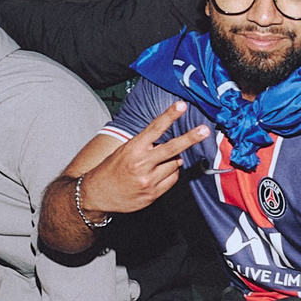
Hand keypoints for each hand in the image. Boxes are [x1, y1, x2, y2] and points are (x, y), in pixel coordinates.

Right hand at [77, 101, 208, 218]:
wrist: (96, 195)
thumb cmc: (110, 170)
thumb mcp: (123, 151)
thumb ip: (146, 146)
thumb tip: (171, 145)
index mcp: (132, 149)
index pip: (154, 128)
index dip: (169, 115)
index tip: (181, 105)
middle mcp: (141, 163)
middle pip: (172, 148)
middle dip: (190, 138)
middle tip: (204, 130)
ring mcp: (148, 180)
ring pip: (175, 164)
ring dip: (174, 161)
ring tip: (158, 163)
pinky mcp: (153, 194)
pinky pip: (172, 179)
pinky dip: (171, 174)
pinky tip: (159, 174)